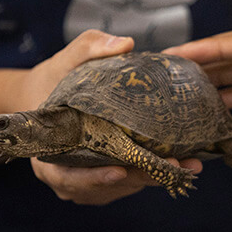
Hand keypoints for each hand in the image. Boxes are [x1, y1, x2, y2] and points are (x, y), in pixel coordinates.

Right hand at [11, 29, 201, 204]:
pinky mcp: (102, 180)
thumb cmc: (53, 80)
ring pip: (120, 187)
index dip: (94, 178)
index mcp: (47, 156)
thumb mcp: (65, 60)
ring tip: (186, 164)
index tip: (120, 171)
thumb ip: (89, 48)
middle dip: (141, 177)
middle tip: (174, 165)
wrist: (45, 95)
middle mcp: (65, 177)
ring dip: (152, 178)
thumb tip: (126, 44)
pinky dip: (151, 174)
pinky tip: (178, 162)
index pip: (68, 177)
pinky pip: (127, 183)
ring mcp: (84, 183)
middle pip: (104, 186)